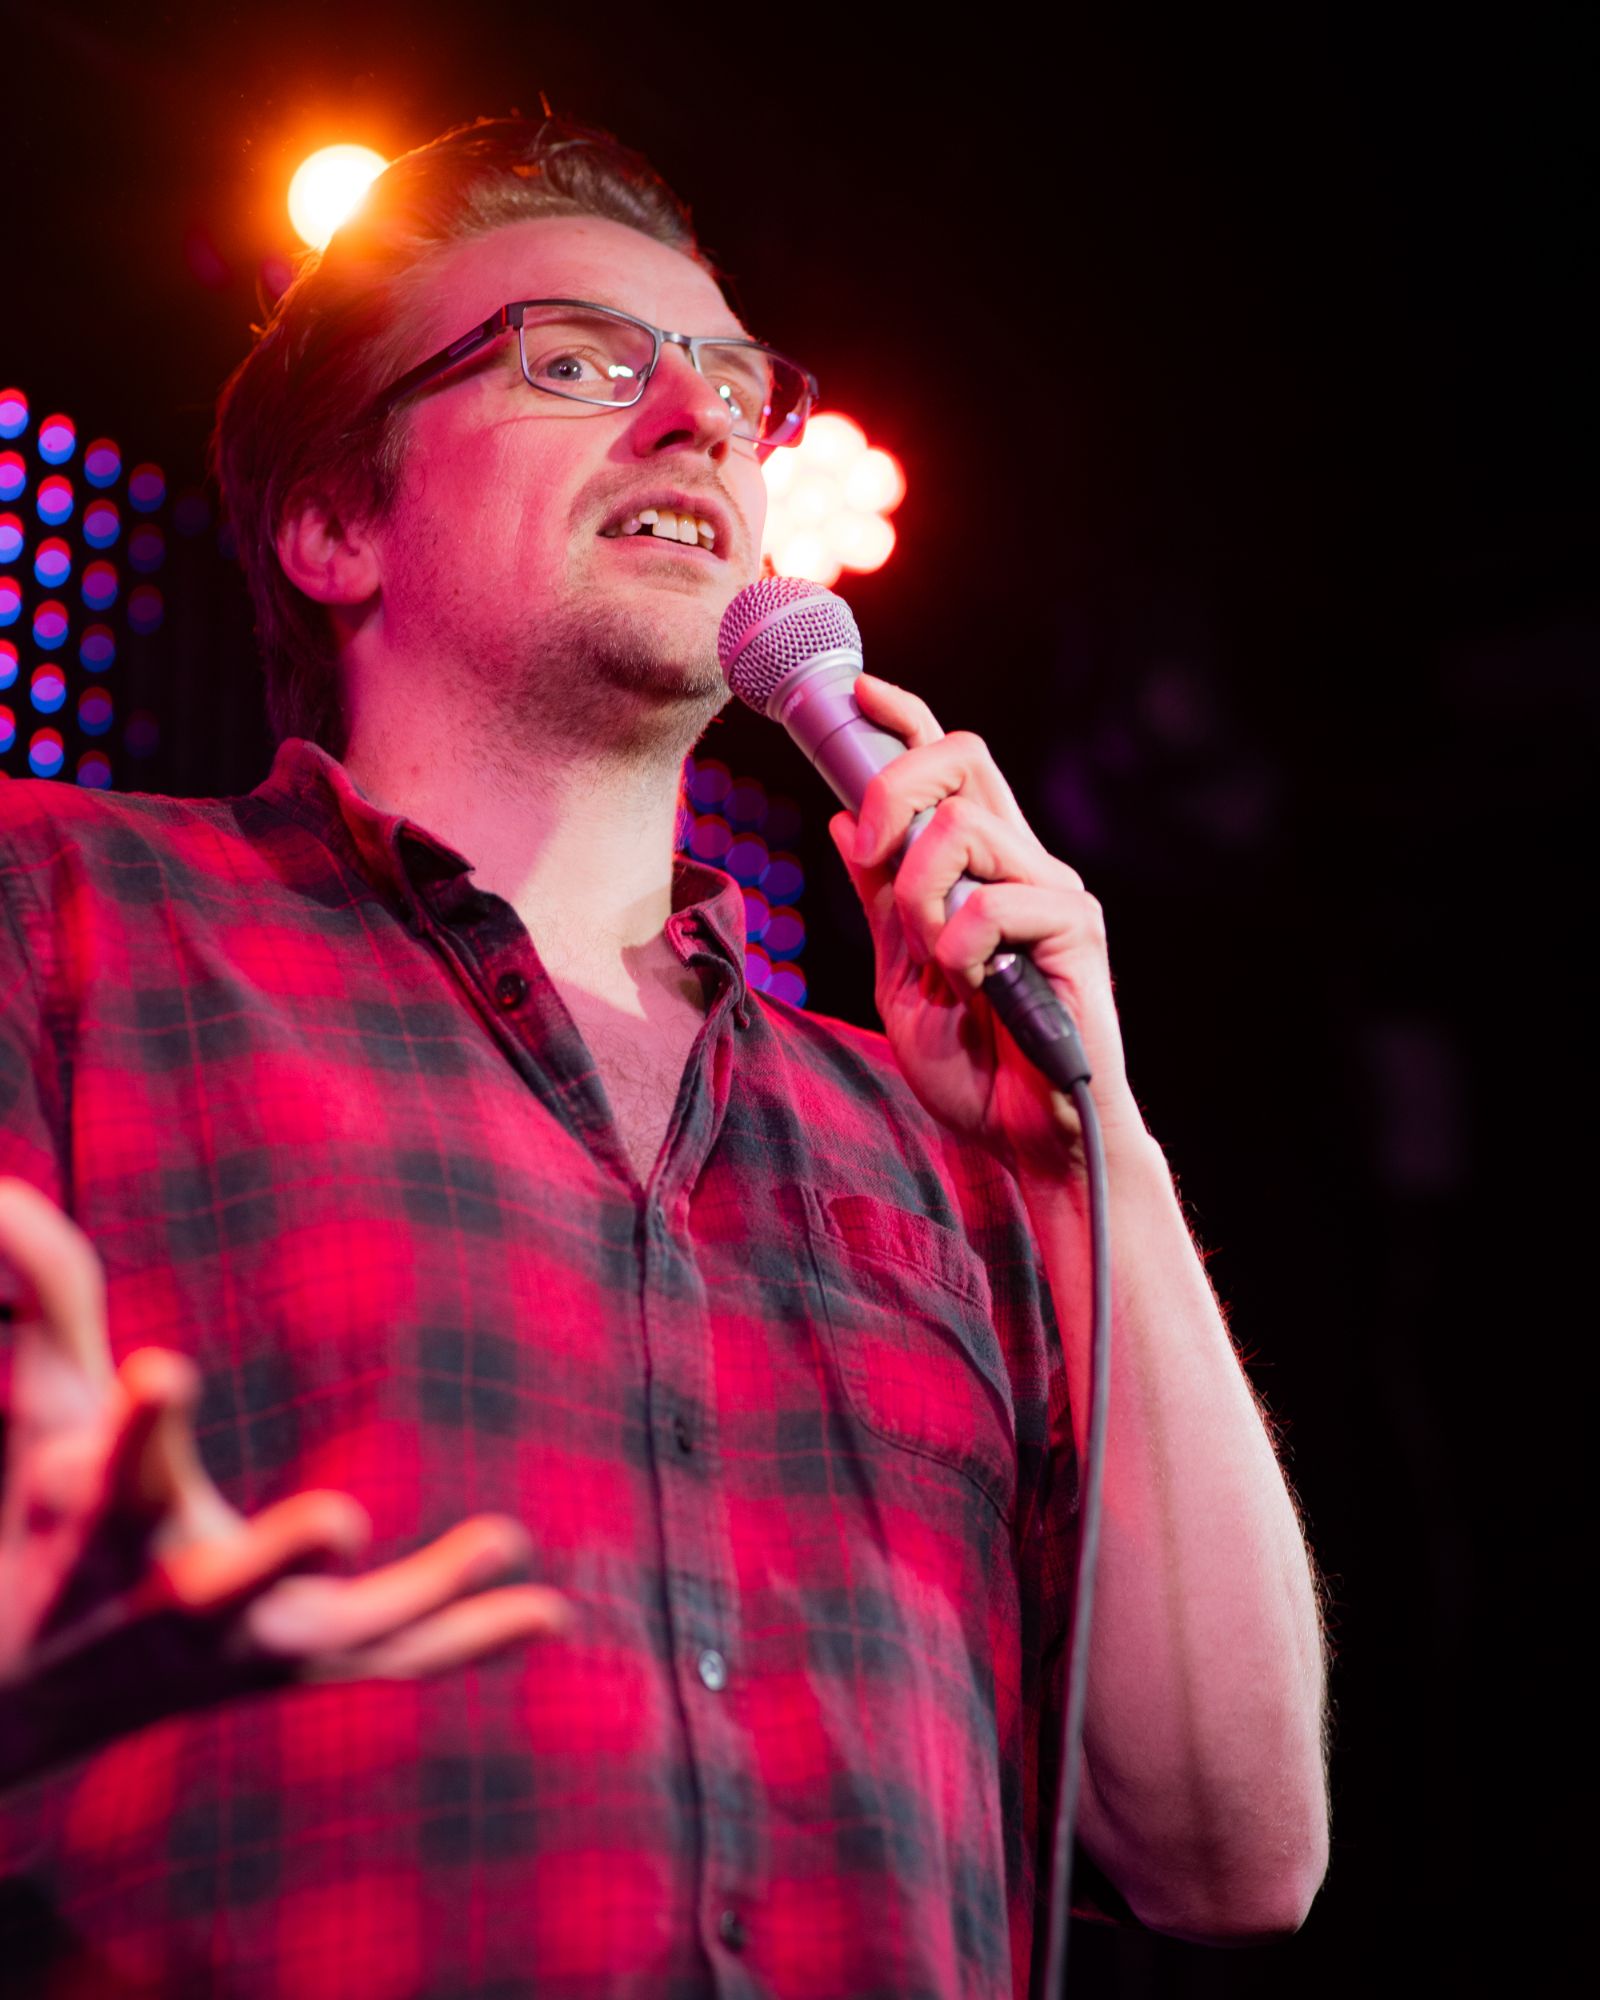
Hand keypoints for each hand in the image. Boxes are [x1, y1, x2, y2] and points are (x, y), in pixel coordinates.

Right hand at [0, 1178, 569, 1787]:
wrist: (17, 1695)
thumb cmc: (35, 1509)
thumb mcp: (39, 1402)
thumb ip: (47, 1295)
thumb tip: (8, 1190)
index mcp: (103, 1517)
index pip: (120, 1463)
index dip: (143, 1419)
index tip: (164, 1369)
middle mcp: (172, 1597)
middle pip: (229, 1584)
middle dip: (279, 1555)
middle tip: (341, 1519)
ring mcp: (242, 1645)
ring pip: (339, 1633)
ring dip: (422, 1598)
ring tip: (504, 1539)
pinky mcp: (297, 1664)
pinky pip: (391, 1659)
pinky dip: (465, 1637)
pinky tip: (552, 1611)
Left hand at [828, 676, 1145, 1178]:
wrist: (1031, 1143)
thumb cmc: (976, 1068)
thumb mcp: (901, 976)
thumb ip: (880, 902)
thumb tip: (842, 822)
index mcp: (979, 868)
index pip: (947, 765)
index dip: (901, 718)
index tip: (854, 693)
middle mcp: (1022, 862)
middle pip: (963, 756)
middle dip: (894, 785)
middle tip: (872, 851)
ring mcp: (1052, 891)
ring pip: (961, 830)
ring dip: (920, 896)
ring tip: (937, 964)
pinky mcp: (1076, 928)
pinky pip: (990, 902)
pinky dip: (959, 947)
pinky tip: (977, 989)